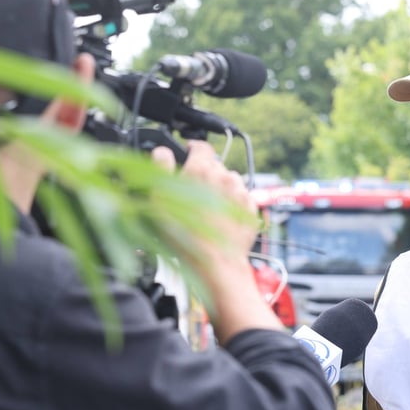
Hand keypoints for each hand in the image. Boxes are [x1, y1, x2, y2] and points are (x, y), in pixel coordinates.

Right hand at [151, 141, 281, 339]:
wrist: (214, 264)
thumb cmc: (184, 236)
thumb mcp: (158, 200)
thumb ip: (160, 168)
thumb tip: (161, 151)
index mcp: (202, 169)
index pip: (201, 145)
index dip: (192, 147)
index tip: (187, 152)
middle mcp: (225, 176)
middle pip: (214, 165)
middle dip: (203, 173)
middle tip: (190, 192)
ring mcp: (240, 193)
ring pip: (229, 181)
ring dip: (219, 188)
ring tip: (205, 208)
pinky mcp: (250, 210)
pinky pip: (241, 198)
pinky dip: (232, 203)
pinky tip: (220, 217)